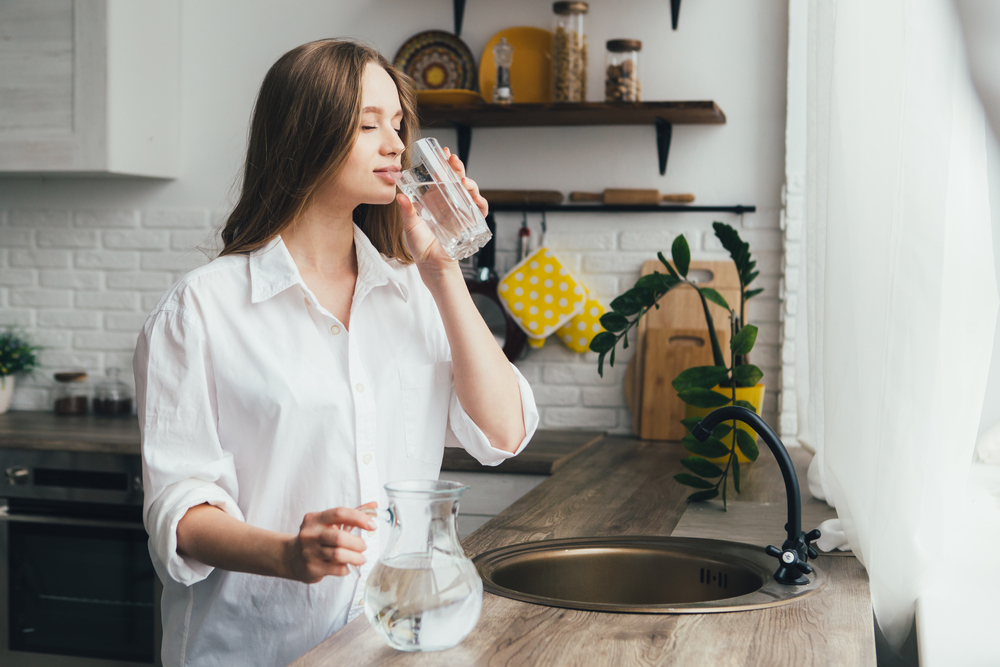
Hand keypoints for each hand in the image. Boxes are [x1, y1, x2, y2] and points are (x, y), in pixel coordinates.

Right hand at [284, 502, 376, 582]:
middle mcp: (310, 534)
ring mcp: (309, 552)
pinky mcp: (312, 568)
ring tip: (360, 558)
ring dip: (355, 557)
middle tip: (363, 546)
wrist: (291, 557)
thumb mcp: (329, 523)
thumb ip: (351, 514)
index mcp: (315, 519)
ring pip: (339, 555)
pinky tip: (348, 566)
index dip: (359, 518)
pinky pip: (337, 569)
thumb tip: (374, 505)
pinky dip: (347, 568)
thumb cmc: (316, 537)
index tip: (372, 525)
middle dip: (357, 543)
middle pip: (340, 537)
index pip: (340, 513)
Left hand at [396, 146, 488, 276]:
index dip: (444, 164)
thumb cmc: (420, 247)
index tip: (443, 153)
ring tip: (462, 181)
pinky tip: (476, 199)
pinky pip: (480, 211)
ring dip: (469, 183)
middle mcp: (449, 204)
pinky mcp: (470, 224)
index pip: (442, 177)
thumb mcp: (410, 226)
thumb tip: (400, 197)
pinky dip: (481, 203)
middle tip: (453, 160)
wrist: (432, 266)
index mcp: (435, 200)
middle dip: (458, 168)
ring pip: (470, 192)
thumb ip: (407, 211)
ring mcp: (461, 213)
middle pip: (457, 180)